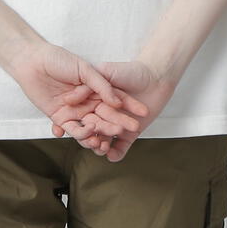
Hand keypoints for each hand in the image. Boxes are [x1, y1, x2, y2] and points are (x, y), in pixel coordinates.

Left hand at [7, 40, 147, 147]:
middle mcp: (87, 103)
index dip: (129, 108)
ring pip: (90, 126)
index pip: (116, 102)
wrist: (32, 61)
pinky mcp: (60, 117)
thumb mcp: (84, 69)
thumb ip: (101, 86)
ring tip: (104, 139)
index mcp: (96, 90)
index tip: (143, 114)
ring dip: (98, 134)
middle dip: (117, 124)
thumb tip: (117, 102)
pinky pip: (71, 129)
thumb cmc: (58, 60)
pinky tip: (87, 137)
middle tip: (129, 131)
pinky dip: (78, 135)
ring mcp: (74, 111)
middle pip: (105, 116)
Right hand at [49, 58, 176, 161]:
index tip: (76, 130)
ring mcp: (116, 125)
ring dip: (102, 147)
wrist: (156, 76)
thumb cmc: (130, 71)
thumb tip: (70, 98)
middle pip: (94, 130)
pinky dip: (117, 153)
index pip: (83, 116)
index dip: (78, 124)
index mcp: (93, 102)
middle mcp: (103, 115)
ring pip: (105, 140)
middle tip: (93, 140)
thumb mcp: (105, 71)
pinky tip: (113, 156)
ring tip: (103, 148)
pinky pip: (121, 146)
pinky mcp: (130, 134)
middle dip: (92, 137)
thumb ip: (89, 83)